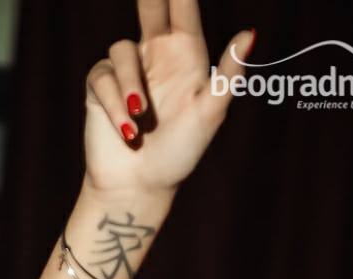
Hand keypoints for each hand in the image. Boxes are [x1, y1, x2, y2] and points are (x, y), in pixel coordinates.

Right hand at [83, 1, 253, 197]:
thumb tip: (250, 35)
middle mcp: (156, 55)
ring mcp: (127, 70)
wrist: (139, 187)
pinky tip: (127, 132)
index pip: (184, 9)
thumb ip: (228, 74)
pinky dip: (115, 105)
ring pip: (122, 51)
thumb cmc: (179, 154)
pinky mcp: (101, 87)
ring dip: (131, 88)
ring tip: (140, 121)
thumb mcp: (208, 114)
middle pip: (150, 7)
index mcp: (186, 56)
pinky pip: (103, 78)